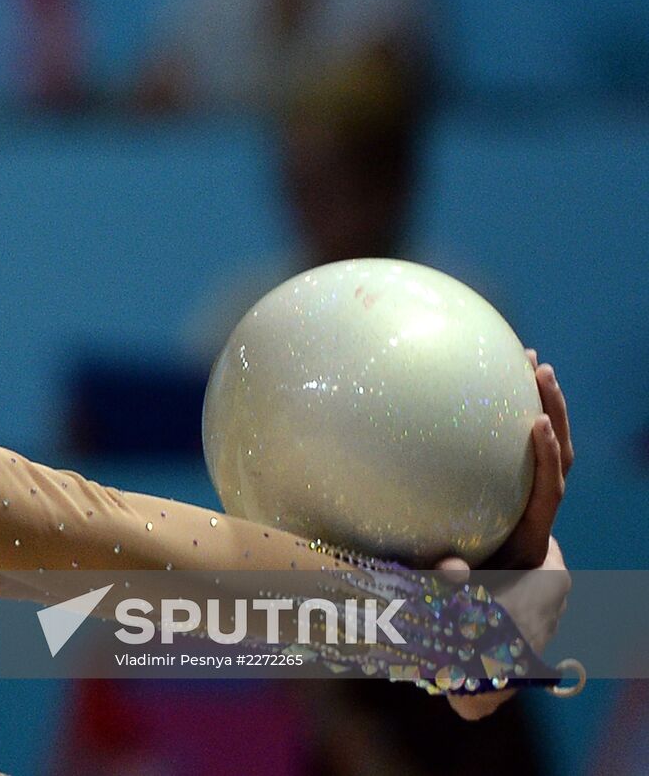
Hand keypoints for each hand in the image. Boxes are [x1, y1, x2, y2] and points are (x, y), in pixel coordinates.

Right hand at [439, 349, 574, 719]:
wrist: (479, 650)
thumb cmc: (461, 635)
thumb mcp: (457, 619)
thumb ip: (453, 596)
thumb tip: (454, 569)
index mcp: (530, 546)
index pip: (549, 495)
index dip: (546, 460)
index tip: (535, 425)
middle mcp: (535, 525)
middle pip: (559, 463)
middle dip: (554, 414)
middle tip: (537, 368)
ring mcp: (523, 514)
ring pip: (543, 458)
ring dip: (538, 410)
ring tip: (524, 364)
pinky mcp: (506, 508)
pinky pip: (513, 463)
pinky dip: (509, 428)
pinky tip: (486, 394)